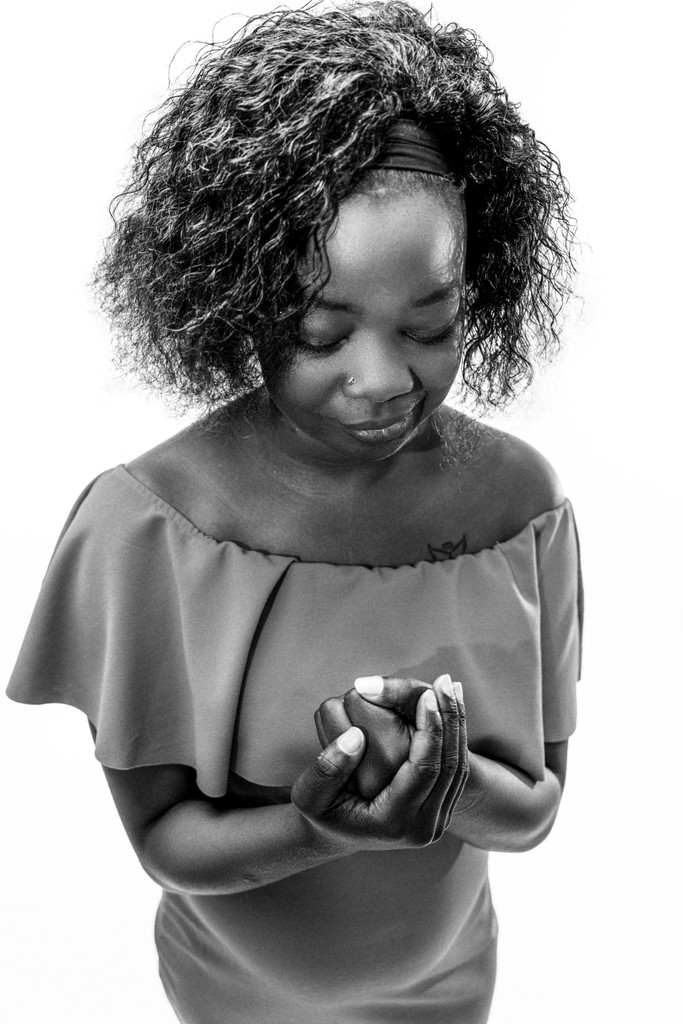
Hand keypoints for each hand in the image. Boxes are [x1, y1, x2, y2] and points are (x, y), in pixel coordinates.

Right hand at [291, 676, 468, 852]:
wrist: (337, 835)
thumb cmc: (321, 812)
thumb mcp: (310, 796)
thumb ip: (327, 769)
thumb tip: (356, 735)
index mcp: (394, 824)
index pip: (424, 770)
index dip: (430, 730)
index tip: (427, 695)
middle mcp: (423, 829)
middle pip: (450, 767)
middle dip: (450, 719)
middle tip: (445, 681)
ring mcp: (437, 823)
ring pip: (458, 768)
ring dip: (457, 724)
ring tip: (451, 687)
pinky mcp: (441, 812)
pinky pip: (456, 770)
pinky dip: (456, 736)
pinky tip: (450, 707)